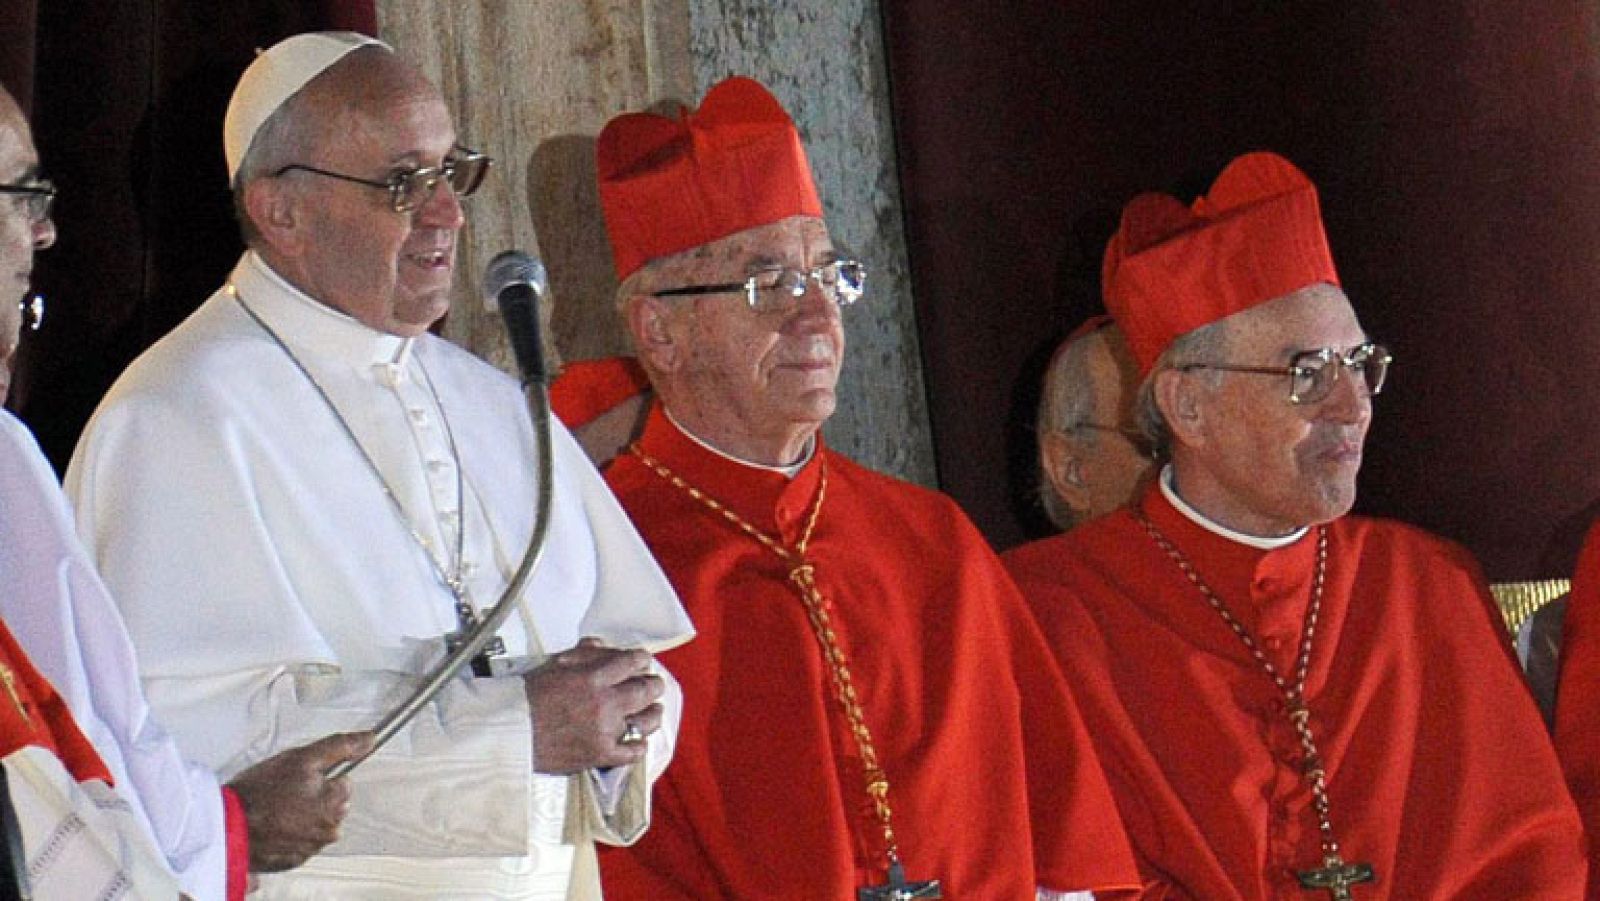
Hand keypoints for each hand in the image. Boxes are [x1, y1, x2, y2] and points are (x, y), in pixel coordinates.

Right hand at [227, 731, 374, 871]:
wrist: (226, 826)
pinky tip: (272, 824)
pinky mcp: (292, 860)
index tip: (301, 777)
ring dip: (301, 814)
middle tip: (286, 791)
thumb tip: (368, 739)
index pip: (343, 783)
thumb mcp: (302, 758)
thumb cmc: (259, 794)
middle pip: (331, 804)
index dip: (321, 775)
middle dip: (313, 795)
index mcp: (335, 805)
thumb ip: (340, 747)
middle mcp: (328, 831)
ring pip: (315, 822)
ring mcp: (310, 847)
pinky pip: (299, 840)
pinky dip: (289, 832)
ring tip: (276, 808)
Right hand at [525, 637, 663, 772]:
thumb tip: (603, 646)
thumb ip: (583, 654)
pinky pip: (632, 752)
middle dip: (653, 684)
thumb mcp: (554, 664)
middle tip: (654, 684)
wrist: (509, 732)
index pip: (631, 662)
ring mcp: (604, 731)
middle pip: (645, 690)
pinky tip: (640, 740)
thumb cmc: (527, 698)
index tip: (642, 661)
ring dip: (654, 713)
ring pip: (645, 721)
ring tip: (655, 710)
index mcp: (592, 678)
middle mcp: (603, 704)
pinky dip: (639, 745)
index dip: (641, 659)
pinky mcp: (600, 755)